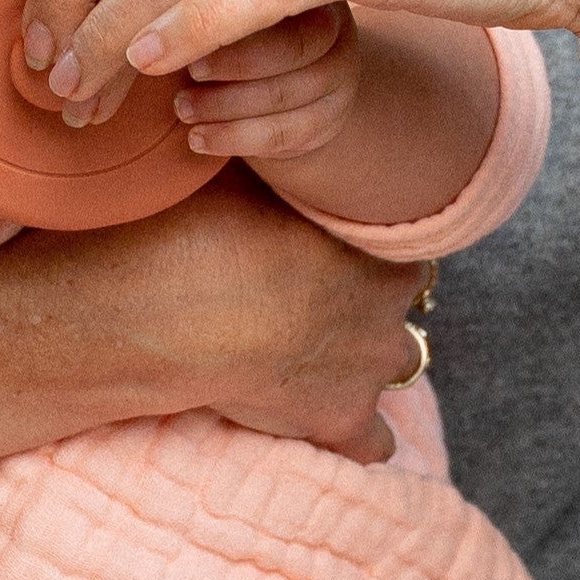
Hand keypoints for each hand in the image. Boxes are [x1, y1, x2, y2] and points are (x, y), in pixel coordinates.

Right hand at [74, 173, 424, 459]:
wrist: (174, 309)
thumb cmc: (201, 229)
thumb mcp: (246, 175)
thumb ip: (277, 170)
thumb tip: (264, 134)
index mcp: (376, 241)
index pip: (399, 235)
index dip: (364, 239)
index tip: (328, 242)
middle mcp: (389, 304)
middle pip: (405, 297)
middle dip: (371, 297)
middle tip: (315, 293)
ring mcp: (369, 366)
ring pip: (403, 363)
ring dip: (368, 358)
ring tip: (319, 351)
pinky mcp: (340, 420)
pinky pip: (375, 445)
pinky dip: (359, 436)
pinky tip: (330, 422)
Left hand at [169, 1, 358, 167]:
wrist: (270, 83)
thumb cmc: (222, 28)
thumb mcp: (202, 0)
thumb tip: (121, 23)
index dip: (210, 16)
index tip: (160, 37)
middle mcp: (332, 18)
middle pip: (295, 42)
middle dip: (228, 63)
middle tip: (183, 72)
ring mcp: (340, 69)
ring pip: (290, 91)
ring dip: (223, 105)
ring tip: (181, 108)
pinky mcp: (333, 116)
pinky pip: (289, 132)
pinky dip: (234, 138)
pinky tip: (197, 137)